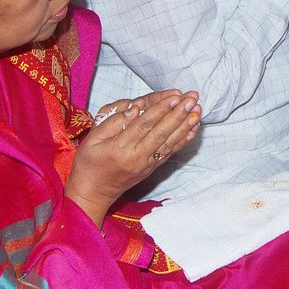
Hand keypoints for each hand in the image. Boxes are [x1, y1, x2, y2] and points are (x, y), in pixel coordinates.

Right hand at [65, 90, 200, 225]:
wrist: (93, 192)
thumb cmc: (89, 163)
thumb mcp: (91, 140)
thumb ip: (111, 124)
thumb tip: (134, 110)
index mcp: (119, 147)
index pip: (144, 125)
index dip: (161, 110)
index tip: (174, 96)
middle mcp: (136, 157)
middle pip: (161, 132)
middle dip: (179, 114)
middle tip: (192, 98)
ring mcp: (146, 164)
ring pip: (169, 143)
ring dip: (186, 125)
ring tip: (198, 110)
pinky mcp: (152, 169)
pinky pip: (170, 153)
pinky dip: (183, 140)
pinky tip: (194, 128)